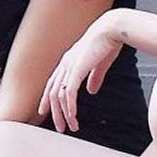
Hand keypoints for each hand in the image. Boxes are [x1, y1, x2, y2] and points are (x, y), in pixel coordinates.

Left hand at [39, 13, 124, 132]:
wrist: (112, 29)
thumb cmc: (107, 43)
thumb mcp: (99, 64)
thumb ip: (94, 77)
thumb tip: (92, 91)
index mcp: (68, 62)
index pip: (52, 83)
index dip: (47, 98)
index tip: (44, 111)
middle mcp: (65, 64)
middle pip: (53, 93)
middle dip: (55, 112)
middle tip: (60, 128)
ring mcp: (70, 67)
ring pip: (60, 96)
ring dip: (64, 114)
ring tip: (71, 126)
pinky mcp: (77, 69)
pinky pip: (69, 92)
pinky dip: (69, 106)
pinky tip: (72, 116)